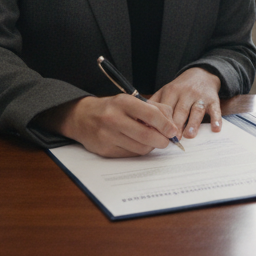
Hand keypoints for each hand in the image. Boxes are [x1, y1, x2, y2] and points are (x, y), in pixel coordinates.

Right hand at [45, 95, 180, 157]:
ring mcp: (108, 135)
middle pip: (147, 135)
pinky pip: (130, 155)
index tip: (173, 131)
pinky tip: (137, 144)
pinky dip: (138, 151)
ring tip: (151, 141)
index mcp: (123, 102)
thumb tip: (172, 125)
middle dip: (162, 140)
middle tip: (167, 141)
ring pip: (140, 148)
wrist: (81, 117)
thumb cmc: (112, 108)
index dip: (166, 125)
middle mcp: (114, 118)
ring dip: (151, 147)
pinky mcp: (105, 150)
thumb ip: (154, 109)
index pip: (151, 115)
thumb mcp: (130, 101)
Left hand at [150, 67, 222, 138]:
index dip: (161, 121)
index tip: (157, 134)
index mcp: (171, 91)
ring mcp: (200, 97)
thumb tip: (139, 120)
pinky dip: (216, 119)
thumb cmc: (181, 88)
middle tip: (172, 139)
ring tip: (189, 135)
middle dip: (176, 125)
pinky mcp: (213, 100)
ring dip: (193, 123)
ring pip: (196, 110)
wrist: (202, 74)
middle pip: (180, 110)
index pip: (165, 108)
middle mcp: (186, 93)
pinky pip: (215, 110)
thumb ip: (155, 103)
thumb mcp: (166, 90)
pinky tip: (215, 129)